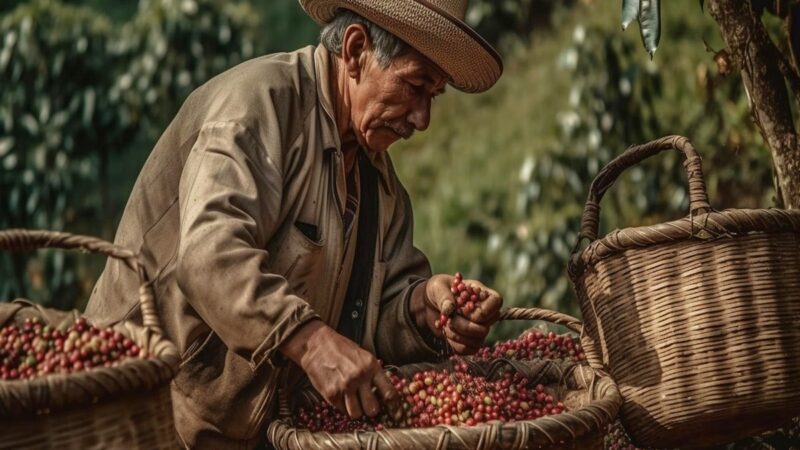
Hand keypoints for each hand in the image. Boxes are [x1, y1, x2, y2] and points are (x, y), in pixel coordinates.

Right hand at [279, 320, 401, 419]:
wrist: (317, 345)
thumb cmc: (342, 350)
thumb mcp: (364, 356)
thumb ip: (374, 373)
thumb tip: (384, 393)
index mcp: (372, 366)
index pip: (389, 393)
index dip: (393, 405)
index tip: (392, 410)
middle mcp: (359, 377)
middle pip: (373, 409)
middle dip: (371, 410)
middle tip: (368, 405)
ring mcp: (344, 386)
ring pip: (356, 414)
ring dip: (356, 410)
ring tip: (353, 401)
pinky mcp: (331, 393)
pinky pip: (341, 410)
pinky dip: (342, 406)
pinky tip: (341, 395)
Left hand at [412, 274, 502, 353]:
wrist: (430, 303)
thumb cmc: (438, 290)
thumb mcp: (437, 286)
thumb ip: (443, 296)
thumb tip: (450, 309)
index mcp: (482, 294)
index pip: (497, 302)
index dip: (482, 311)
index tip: (463, 310)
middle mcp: (485, 312)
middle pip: (485, 327)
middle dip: (463, 326)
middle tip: (450, 319)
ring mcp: (479, 327)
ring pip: (478, 341)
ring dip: (458, 336)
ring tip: (446, 325)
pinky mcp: (470, 340)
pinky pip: (470, 350)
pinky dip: (455, 344)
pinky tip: (447, 333)